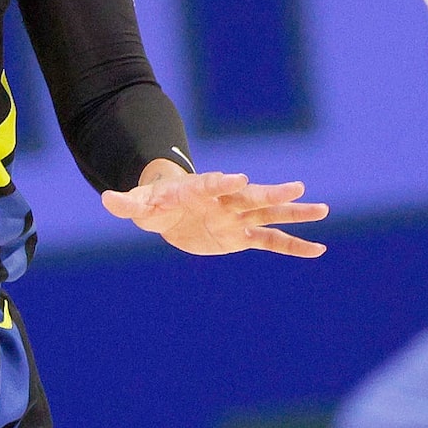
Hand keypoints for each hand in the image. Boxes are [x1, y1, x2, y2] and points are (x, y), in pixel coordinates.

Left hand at [102, 162, 327, 257]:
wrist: (170, 211)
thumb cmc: (153, 204)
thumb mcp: (137, 206)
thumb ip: (126, 202)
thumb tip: (106, 198)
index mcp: (199, 190)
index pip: (211, 183)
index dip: (222, 182)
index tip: (239, 178)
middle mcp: (224, 200)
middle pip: (250, 195)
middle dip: (271, 191)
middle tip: (295, 186)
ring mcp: (237, 217)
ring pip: (269, 214)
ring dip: (294, 213)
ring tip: (322, 210)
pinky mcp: (242, 235)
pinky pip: (272, 242)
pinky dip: (294, 246)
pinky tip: (318, 249)